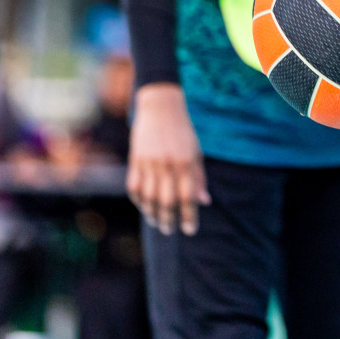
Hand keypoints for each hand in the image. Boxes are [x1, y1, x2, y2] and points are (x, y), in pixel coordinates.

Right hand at [127, 84, 209, 235]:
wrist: (160, 108)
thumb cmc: (183, 132)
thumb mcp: (196, 152)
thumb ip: (198, 178)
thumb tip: (204, 202)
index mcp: (187, 162)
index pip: (188, 196)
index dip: (190, 216)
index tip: (190, 231)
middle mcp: (168, 164)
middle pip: (167, 200)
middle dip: (169, 220)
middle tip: (170, 230)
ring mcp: (150, 162)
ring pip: (149, 197)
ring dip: (152, 213)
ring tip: (157, 221)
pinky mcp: (135, 160)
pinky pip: (134, 186)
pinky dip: (138, 200)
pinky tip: (144, 206)